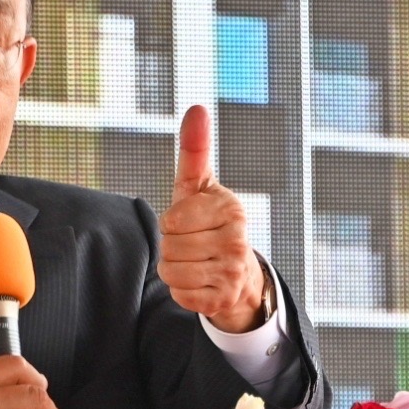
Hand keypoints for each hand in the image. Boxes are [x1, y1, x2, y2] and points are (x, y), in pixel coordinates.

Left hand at [159, 104, 266, 332]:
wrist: (238, 273)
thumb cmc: (208, 221)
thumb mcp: (199, 186)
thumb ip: (194, 150)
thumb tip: (196, 108)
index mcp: (231, 209)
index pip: (172, 220)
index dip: (172, 222)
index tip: (189, 221)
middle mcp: (238, 240)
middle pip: (169, 247)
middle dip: (171, 247)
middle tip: (192, 245)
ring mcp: (233, 273)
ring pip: (171, 272)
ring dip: (174, 269)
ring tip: (195, 262)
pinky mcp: (224, 300)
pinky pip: (180, 295)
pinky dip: (182, 291)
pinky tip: (200, 282)